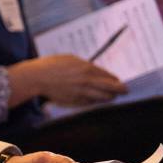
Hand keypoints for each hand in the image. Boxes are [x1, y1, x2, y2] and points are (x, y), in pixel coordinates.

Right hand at [9, 55, 126, 106]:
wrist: (37, 77)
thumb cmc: (52, 65)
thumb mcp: (71, 59)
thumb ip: (85, 66)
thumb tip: (96, 72)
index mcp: (86, 69)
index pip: (108, 76)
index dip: (115, 80)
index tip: (119, 82)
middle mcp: (86, 82)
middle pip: (110, 88)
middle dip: (120, 90)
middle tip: (125, 90)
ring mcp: (80, 93)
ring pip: (102, 98)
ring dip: (109, 97)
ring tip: (112, 96)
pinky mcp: (74, 102)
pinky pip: (90, 103)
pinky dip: (95, 102)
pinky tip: (97, 100)